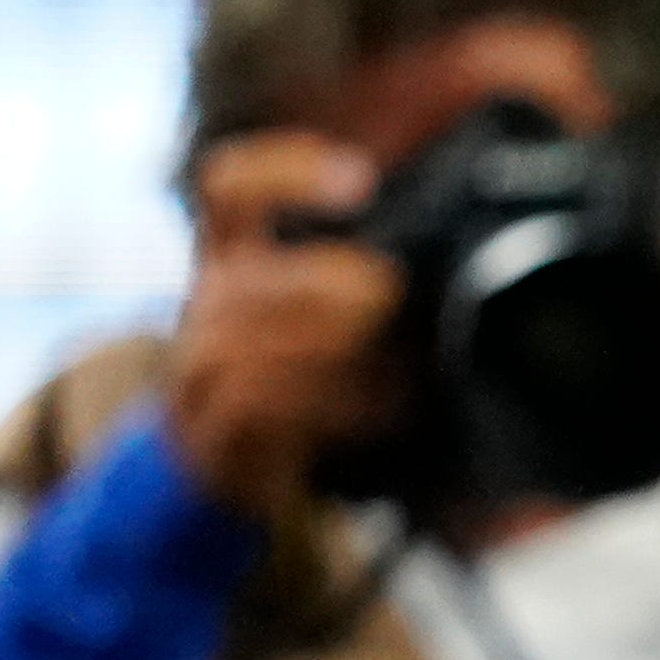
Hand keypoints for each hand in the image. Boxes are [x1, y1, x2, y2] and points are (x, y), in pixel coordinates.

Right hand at [167, 132, 403, 518]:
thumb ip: (375, 283)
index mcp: (235, 260)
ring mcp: (200, 377)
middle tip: (388, 289)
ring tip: (397, 361)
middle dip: (317, 283)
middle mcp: (206, 309)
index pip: (228, 190)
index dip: (283, 173)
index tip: (362, 182)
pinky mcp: (217, 441)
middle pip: (243, 281)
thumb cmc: (319, 387)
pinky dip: (328, 404)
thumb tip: (458, 248)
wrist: (262, 486)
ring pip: (243, 346)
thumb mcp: (346, 322)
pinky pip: (255, 410)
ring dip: (328, 349)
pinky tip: (385, 409)